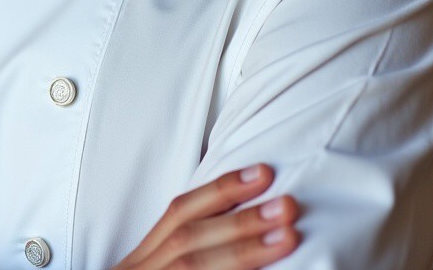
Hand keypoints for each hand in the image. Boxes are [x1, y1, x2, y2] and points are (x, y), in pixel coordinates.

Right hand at [113, 165, 299, 269]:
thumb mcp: (154, 268)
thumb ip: (189, 247)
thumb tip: (241, 218)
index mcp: (145, 258)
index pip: (180, 214)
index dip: (219, 190)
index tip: (262, 173)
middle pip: (190, 242)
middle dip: (239, 221)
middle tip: (287, 205)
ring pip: (196, 268)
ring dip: (243, 252)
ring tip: (288, 236)